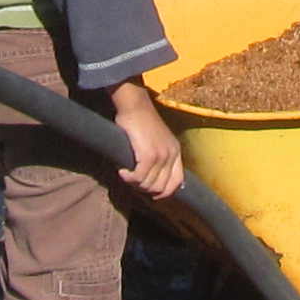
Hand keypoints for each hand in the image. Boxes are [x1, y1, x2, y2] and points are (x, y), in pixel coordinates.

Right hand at [108, 81, 184, 201]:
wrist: (135, 105)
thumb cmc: (140, 120)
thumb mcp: (157, 138)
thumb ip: (158, 155)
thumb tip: (150, 176)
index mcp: (176, 151)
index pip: (177, 182)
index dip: (165, 192)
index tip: (151, 194)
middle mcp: (171, 155)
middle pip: (161, 187)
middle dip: (145, 189)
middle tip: (132, 181)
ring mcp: (161, 156)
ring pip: (148, 184)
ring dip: (134, 183)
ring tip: (126, 174)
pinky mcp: (148, 155)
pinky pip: (138, 177)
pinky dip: (128, 177)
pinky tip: (122, 171)